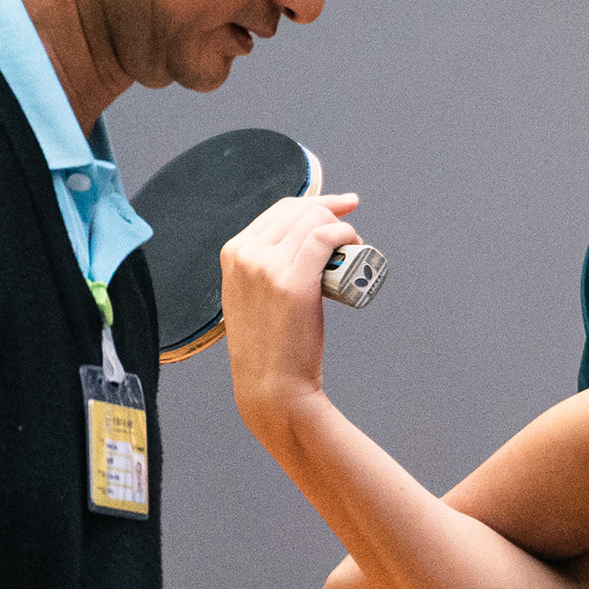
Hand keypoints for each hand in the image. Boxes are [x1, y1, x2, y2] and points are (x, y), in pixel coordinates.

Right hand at [220, 193, 367, 442]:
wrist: (270, 385)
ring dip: (343, 227)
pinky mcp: (293, 281)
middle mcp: (245, 254)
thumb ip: (262, 266)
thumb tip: (297, 241)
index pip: (279, 210)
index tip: (340, 207)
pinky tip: (355, 244)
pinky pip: (324, 238)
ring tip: (355, 248)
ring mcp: (266, 266)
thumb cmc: (269, 345)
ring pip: (314, 221)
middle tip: (351, 235)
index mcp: (233, 253)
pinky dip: (345, 233)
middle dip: (332, 212)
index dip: (315, 203)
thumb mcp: (250, 295)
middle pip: (299, 211)